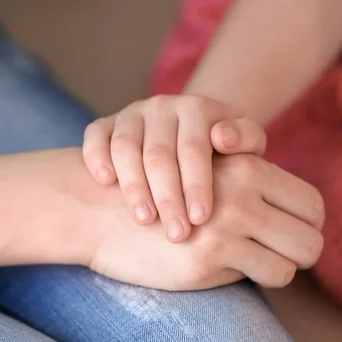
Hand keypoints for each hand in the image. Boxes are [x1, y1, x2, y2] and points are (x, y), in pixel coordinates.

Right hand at [82, 95, 266, 242]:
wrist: (191, 139)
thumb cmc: (224, 155)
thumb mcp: (246, 147)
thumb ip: (245, 142)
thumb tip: (223, 138)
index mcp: (198, 109)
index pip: (194, 148)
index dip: (197, 184)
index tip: (201, 219)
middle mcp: (162, 106)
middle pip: (159, 154)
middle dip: (167, 197)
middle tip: (176, 234)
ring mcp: (132, 114)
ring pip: (125, 148)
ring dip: (134, 186)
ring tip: (144, 220)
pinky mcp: (106, 124)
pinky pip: (95, 136)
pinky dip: (96, 157)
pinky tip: (105, 182)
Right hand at [87, 152, 324, 289]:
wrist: (99, 211)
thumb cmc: (159, 196)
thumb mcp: (208, 177)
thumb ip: (251, 191)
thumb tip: (297, 227)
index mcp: (247, 165)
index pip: (312, 203)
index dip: (310, 225)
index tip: (292, 237)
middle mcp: (243, 190)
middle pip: (312, 238)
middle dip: (303, 252)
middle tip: (278, 254)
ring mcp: (227, 226)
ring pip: (295, 262)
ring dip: (277, 267)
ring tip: (248, 261)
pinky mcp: (207, 259)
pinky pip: (268, 276)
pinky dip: (256, 277)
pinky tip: (225, 267)